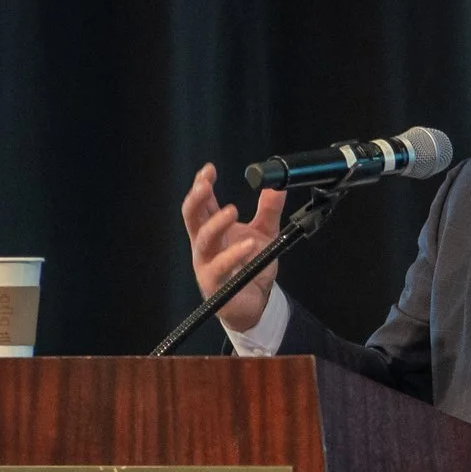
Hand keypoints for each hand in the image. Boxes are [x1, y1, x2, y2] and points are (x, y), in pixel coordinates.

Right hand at [178, 162, 284, 331]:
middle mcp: (205, 244)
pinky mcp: (215, 284)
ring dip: (216, 224)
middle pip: (192, 217)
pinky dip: (233, 255)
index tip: (209, 169)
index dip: (202, 184)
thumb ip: (269, 211)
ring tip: (232, 210)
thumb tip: (278, 185)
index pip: (202, 203)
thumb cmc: (252, 266)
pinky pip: (219, 267)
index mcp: (213, 229)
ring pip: (203, 240)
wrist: (255, 302)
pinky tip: (248, 245)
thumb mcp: (265, 233)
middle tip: (206, 184)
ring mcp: (206, 264)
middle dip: (196, 199)